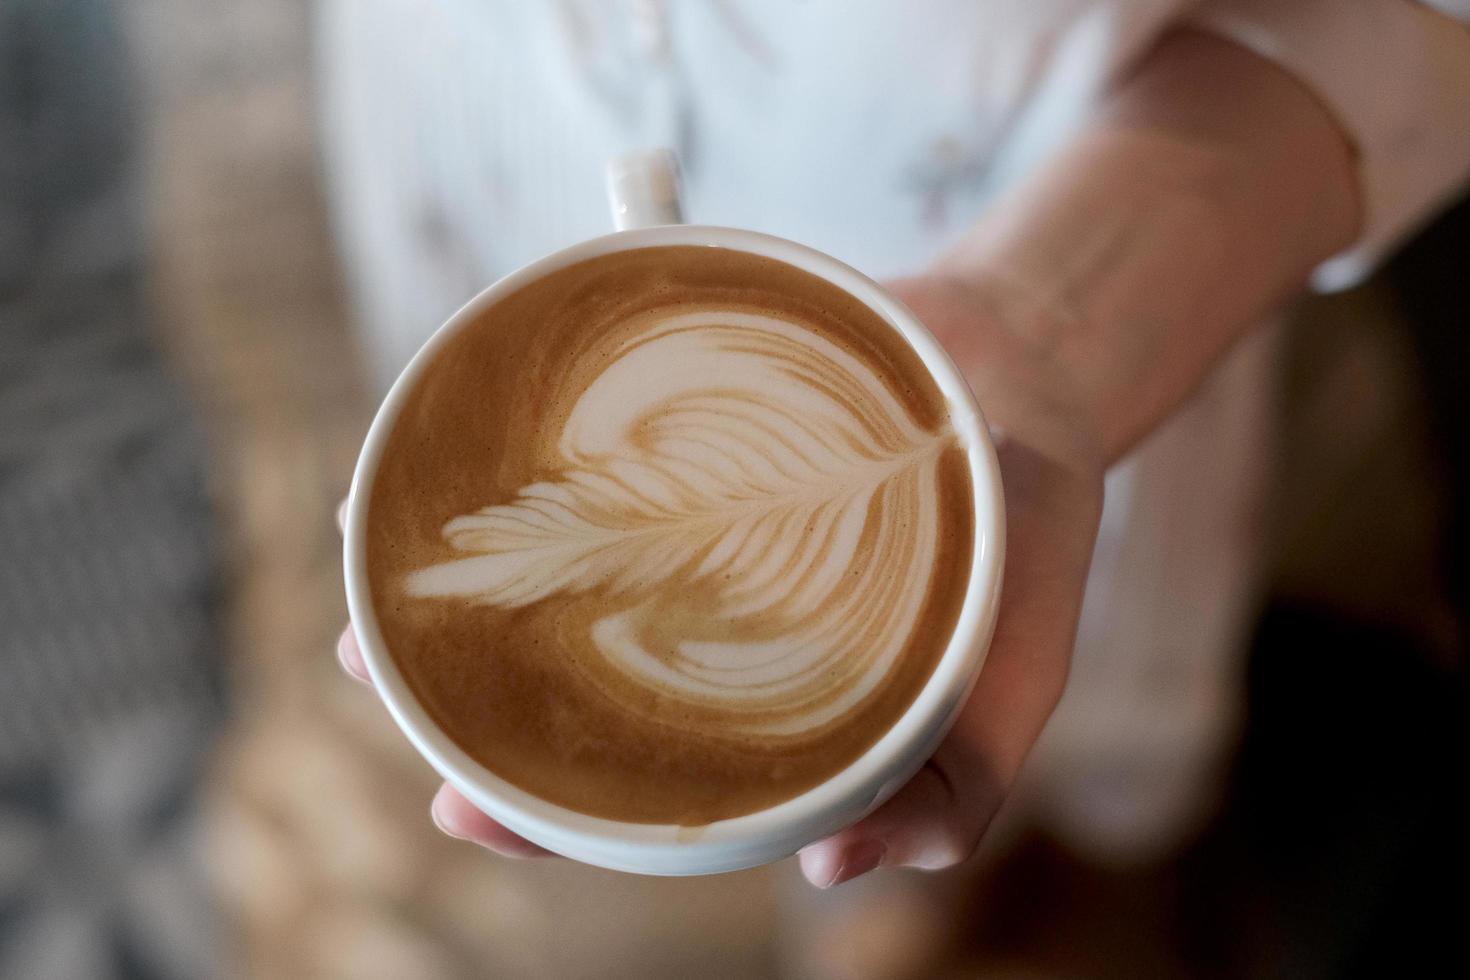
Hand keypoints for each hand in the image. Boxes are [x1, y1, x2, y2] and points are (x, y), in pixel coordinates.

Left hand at [336, 270, 1105, 881]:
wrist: (1029, 361)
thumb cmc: (1019, 535)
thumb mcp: (1017, 675)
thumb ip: (954, 784)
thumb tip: (827, 869)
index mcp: (767, 697)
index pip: (637, 776)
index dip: (546, 807)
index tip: (461, 805)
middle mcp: (706, 610)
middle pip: (564, 667)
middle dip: (459, 680)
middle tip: (365, 667)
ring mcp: (685, 516)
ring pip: (554, 561)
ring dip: (461, 571)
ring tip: (369, 562)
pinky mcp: (680, 420)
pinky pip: (584, 448)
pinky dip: (514, 458)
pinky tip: (445, 452)